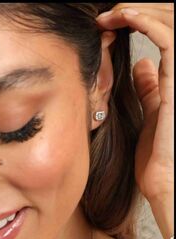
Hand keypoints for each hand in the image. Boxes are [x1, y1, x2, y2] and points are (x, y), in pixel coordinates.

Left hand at [96, 4, 173, 238]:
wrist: (161, 181)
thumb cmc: (155, 155)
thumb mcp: (150, 111)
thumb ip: (150, 86)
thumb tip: (142, 62)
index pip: (168, 31)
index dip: (143, 17)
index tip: (111, 21)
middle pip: (172, 19)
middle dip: (139, 8)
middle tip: (109, 14)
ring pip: (171, 21)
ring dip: (139, 10)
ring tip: (112, 14)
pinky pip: (168, 39)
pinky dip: (145, 21)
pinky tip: (124, 17)